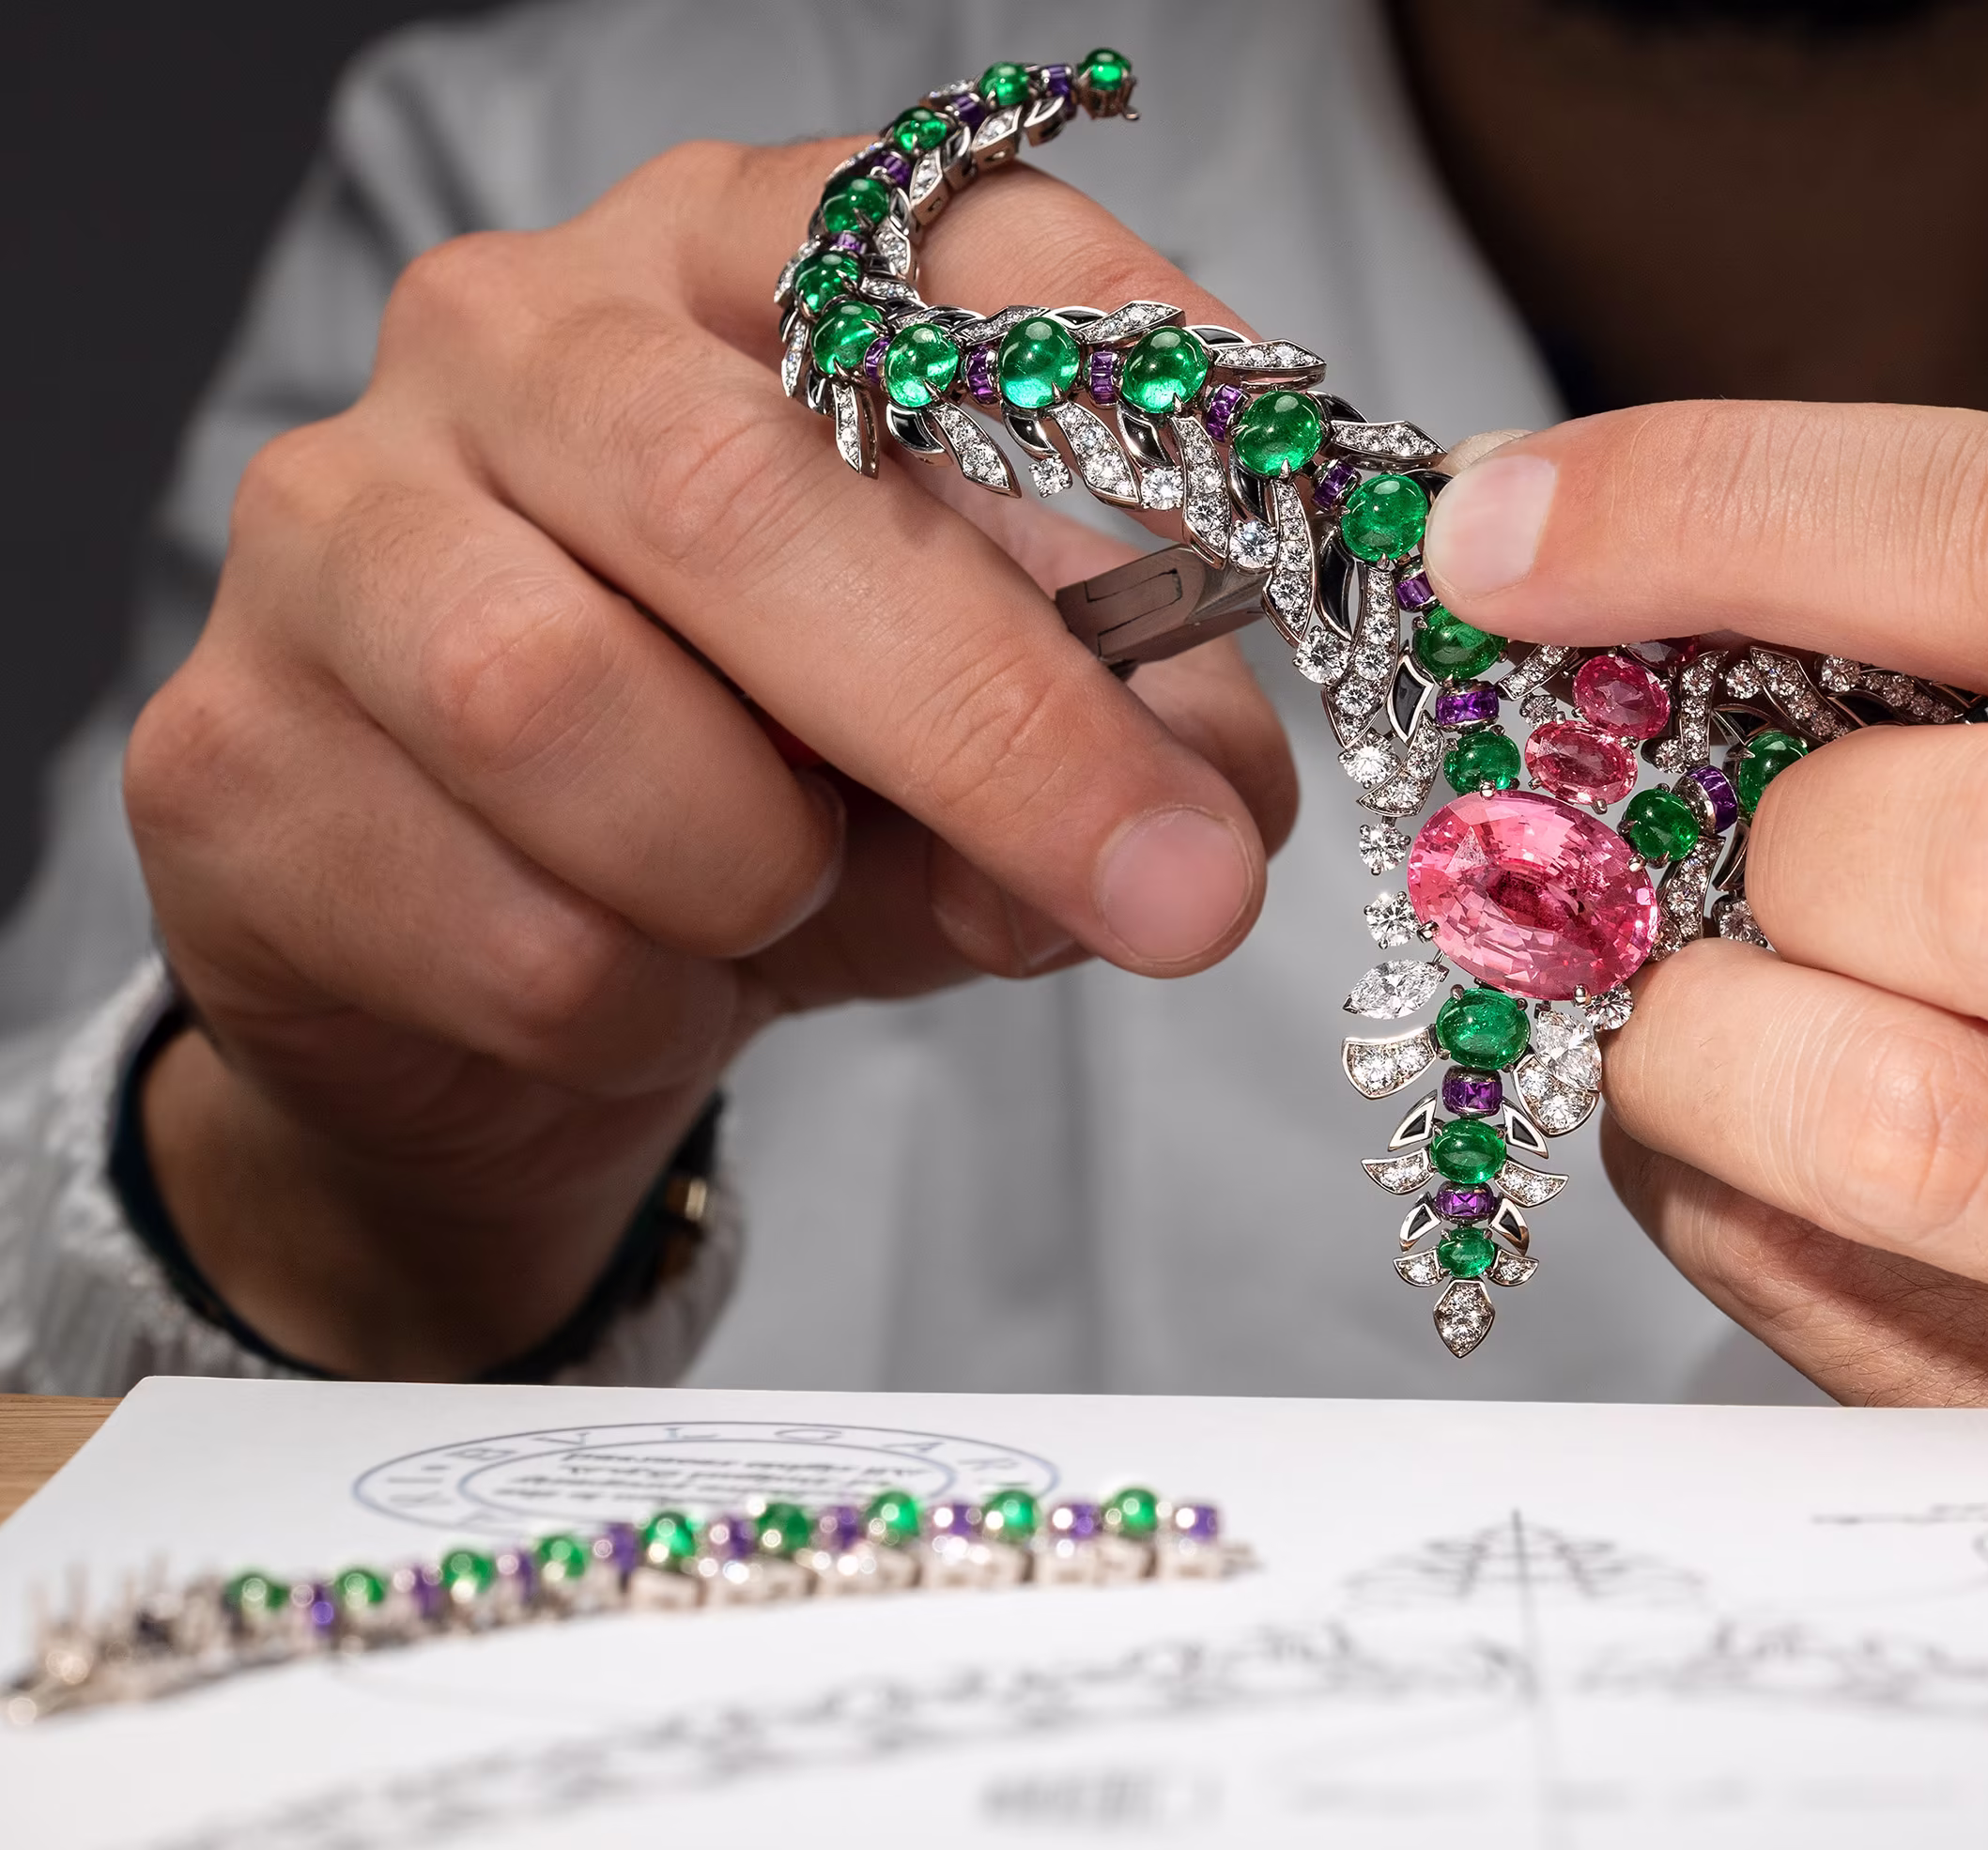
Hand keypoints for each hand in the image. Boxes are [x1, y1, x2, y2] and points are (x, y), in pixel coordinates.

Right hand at [123, 143, 1294, 1377]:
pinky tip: (638, 975)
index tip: (1294, 507)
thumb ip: (1113, 759)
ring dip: (754, 873)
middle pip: (738, 495)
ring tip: (774, 902)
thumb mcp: (982, 759)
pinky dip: (636, 1001)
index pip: (932, 243)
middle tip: (1173, 894)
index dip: (1129, 358)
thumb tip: (1195, 831)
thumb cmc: (770, 795)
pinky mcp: (226, 756)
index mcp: (727, 276)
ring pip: (572, 712)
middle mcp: (509, 345)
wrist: (488, 977)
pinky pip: (497, 921)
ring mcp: (333, 532)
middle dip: (993, 725)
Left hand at [1424, 403, 1987, 1401]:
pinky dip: (1726, 1202)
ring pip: (1908, 1125)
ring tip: (1710, 1013)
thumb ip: (1987, 650)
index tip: (1509, 534)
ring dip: (1701, 1050)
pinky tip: (1765, 1154)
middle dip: (1771, 848)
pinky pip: (1852, 1308)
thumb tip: (1569, 588)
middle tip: (1737, 860)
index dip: (1733, 510)